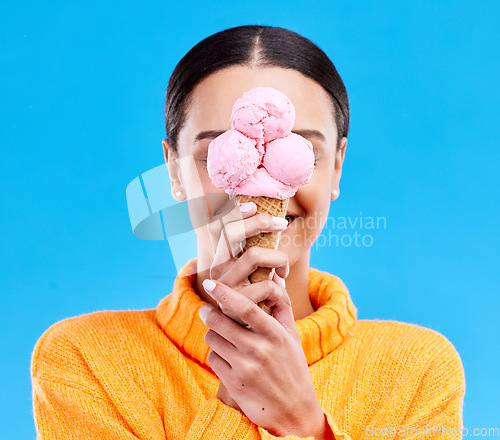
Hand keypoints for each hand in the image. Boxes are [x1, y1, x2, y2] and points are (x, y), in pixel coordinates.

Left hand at [199, 274, 326, 437]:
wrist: (294, 412)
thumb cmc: (293, 368)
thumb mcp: (292, 336)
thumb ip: (282, 307)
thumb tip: (275, 279)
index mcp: (275, 334)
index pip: (246, 307)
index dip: (225, 292)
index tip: (210, 282)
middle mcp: (259, 350)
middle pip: (220, 321)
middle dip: (209, 313)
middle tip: (208, 310)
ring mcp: (245, 368)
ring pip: (212, 339)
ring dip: (213, 335)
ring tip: (225, 338)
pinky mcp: (233, 383)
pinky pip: (212, 358)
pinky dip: (216, 355)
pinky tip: (229, 358)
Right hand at [205, 200, 288, 322]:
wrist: (250, 342)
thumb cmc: (255, 305)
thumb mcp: (255, 279)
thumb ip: (259, 259)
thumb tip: (273, 226)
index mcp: (219, 260)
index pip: (216, 228)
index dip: (232, 212)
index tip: (253, 204)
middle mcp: (216, 269)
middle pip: (231, 233)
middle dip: (258, 222)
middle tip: (281, 223)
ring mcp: (224, 286)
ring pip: (254, 255)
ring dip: (277, 258)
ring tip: (282, 272)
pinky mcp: (235, 304)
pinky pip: (267, 284)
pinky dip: (278, 288)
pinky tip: (276, 298)